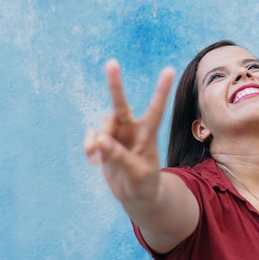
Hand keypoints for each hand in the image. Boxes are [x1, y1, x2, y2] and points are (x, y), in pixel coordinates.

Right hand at [83, 60, 174, 202]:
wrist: (136, 196)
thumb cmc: (144, 184)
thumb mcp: (137, 173)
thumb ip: (120, 157)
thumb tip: (101, 141)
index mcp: (147, 134)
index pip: (156, 109)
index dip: (161, 90)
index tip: (169, 69)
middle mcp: (131, 129)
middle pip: (120, 104)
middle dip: (115, 84)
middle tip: (111, 63)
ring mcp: (116, 135)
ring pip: (103, 124)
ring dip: (97, 140)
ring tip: (97, 159)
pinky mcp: (103, 144)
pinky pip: (92, 137)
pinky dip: (89, 146)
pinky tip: (93, 161)